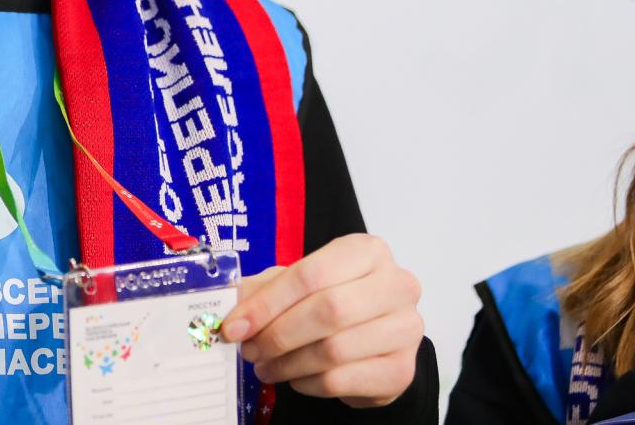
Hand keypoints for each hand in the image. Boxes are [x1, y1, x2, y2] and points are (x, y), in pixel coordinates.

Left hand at [220, 233, 423, 408]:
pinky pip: (343, 380)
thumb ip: (263, 291)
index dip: (266, 304)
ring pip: (334, 350)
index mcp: (367, 251)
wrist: (373, 337)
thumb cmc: (332, 300)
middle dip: (278, 335)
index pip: (311, 274)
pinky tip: (296, 377)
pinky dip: (309, 383)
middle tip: (250, 350)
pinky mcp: (403, 371)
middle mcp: (396, 286)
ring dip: (288, 363)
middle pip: (327, 311)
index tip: (234, 326)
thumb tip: (229, 310)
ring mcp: (406, 329)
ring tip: (266, 366)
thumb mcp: (294, 284)